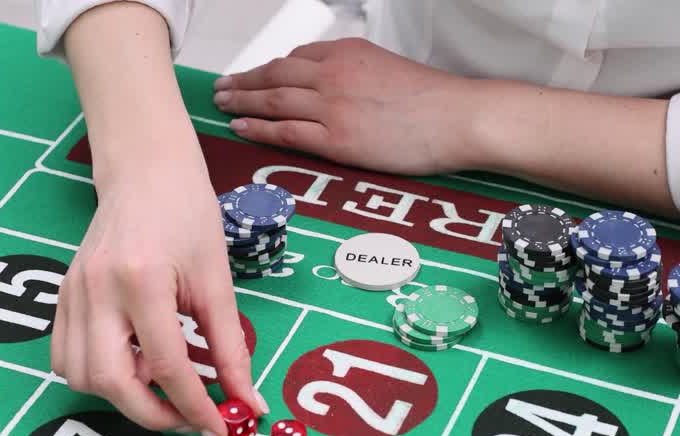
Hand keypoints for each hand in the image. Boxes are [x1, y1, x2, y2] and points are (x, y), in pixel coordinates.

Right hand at [51, 164, 267, 435]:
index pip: (168, 367)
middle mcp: (97, 291)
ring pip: (80, 377)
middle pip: (112, 383)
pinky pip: (66, 357)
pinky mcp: (62, 296)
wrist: (144, 171)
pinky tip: (132, 359)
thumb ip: (230, 348)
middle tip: (190, 416)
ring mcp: (72, 294)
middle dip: (154, 415)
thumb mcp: (216, 280)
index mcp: (141, 280)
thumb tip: (247, 403)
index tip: (221, 431)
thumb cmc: (187, 214)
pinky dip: (97, 375)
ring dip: (122, 396)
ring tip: (160, 377)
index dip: (197, 408)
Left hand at [213, 38, 483, 175]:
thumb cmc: (433, 101)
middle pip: (274, 74)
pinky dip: (257, 128)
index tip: (252, 76)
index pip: (295, 57)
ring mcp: (333, 106)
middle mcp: (333, 74)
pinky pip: (284, 131)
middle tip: (221, 88)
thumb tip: (333, 88)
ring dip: (241, 102)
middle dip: (243, 82)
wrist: (458, 118)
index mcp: (347, 52)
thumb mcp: (388, 68)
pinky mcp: (337, 138)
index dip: (267, 69)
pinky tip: (240, 128)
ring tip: (222, 107)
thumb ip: (355, 73)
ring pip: (272, 100)